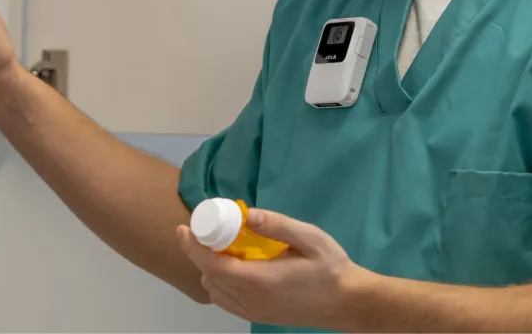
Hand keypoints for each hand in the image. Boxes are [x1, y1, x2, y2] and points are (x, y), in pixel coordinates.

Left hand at [175, 208, 373, 329]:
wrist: (348, 303)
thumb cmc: (331, 268)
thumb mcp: (310, 238)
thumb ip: (278, 225)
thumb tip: (247, 214)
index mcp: (259, 280)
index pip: (211, 265)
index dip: (192, 247)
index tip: (183, 228)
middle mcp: (250, 300)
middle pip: (208, 277)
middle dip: (198, 253)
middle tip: (202, 231)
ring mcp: (252, 312)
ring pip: (213, 291)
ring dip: (208, 269)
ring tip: (219, 248)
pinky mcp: (257, 317)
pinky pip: (225, 301)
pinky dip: (218, 283)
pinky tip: (231, 268)